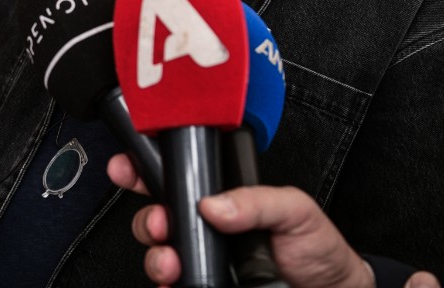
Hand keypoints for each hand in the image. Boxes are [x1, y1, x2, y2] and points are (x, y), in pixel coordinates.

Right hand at [107, 155, 438, 287]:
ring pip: (159, 250)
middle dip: (148, 216)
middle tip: (161, 222)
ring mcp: (204, 257)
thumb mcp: (295, 210)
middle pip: (159, 213)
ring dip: (156, 253)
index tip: (127, 166)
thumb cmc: (316, 248)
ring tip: (170, 260)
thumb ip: (257, 201)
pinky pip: (172, 282)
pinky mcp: (204, 283)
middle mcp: (208, 225)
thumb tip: (214, 204)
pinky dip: (165, 281)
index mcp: (225, 196)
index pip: (180, 175)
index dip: (147, 168)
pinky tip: (175, 278)